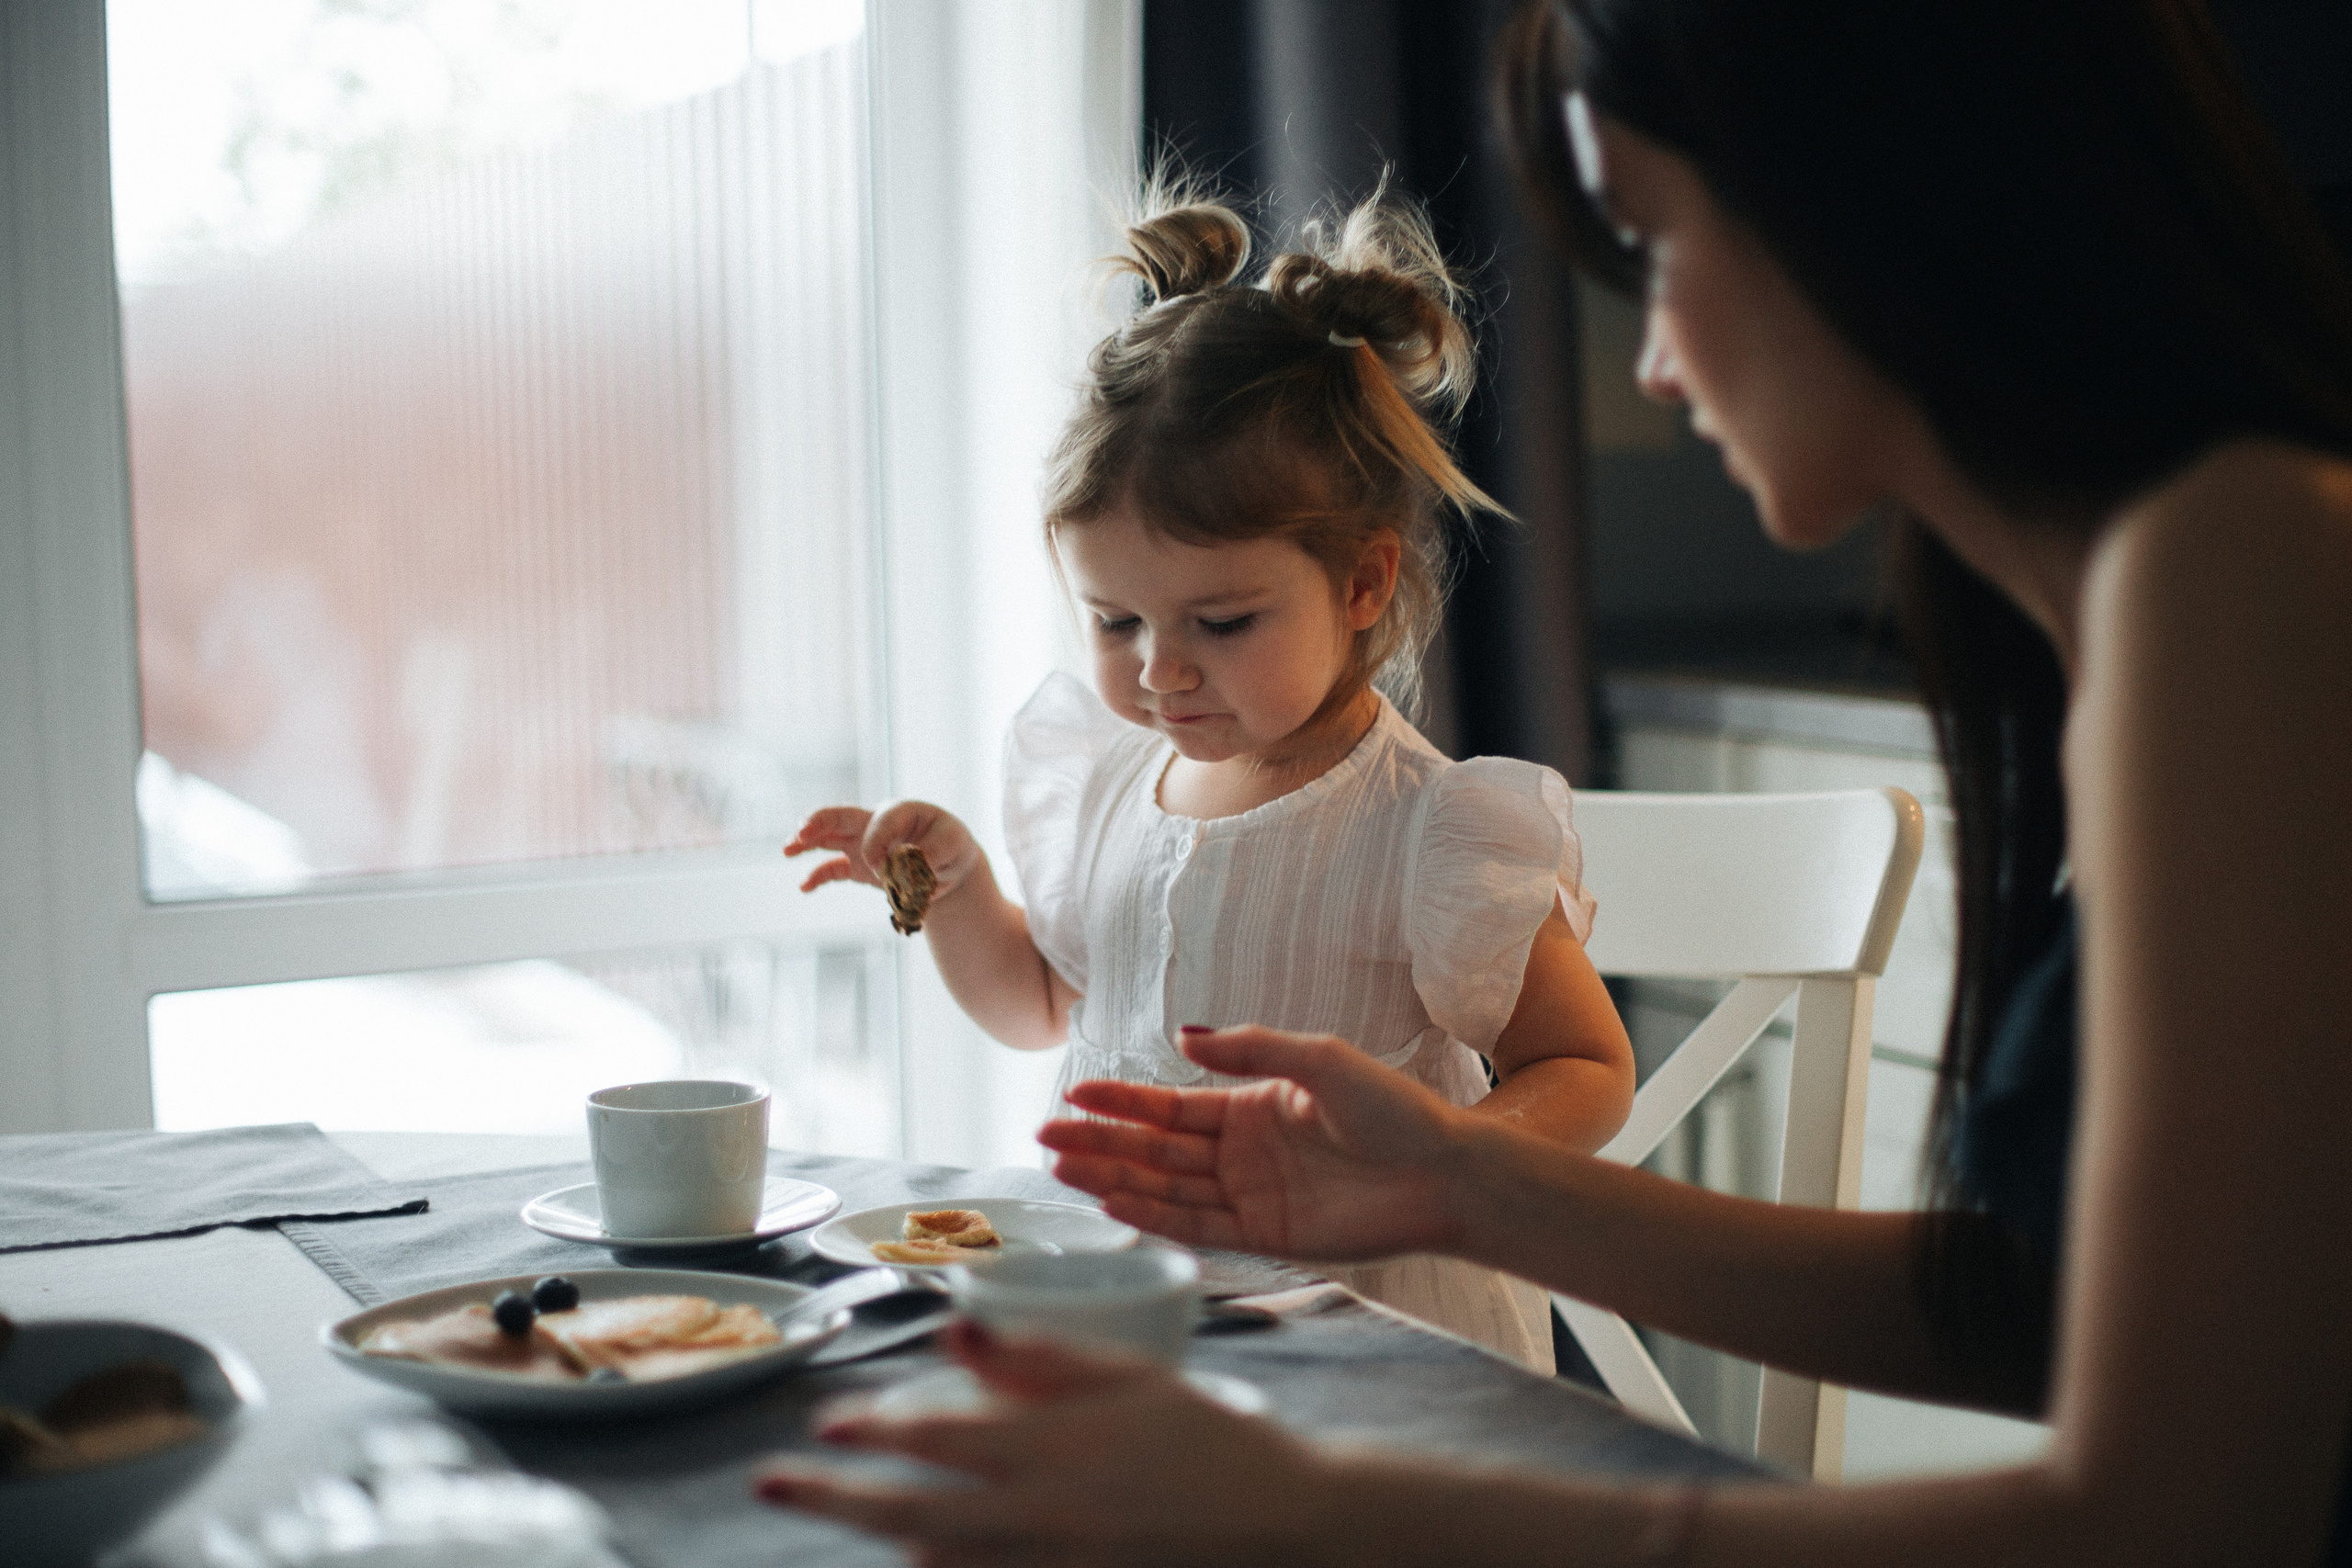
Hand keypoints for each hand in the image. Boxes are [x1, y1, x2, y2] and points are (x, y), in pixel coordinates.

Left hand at [756, 1321, 1339, 1566]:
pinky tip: (920, 1558)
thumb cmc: (1205, 1436)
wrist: (1280, 1526)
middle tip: (770, 1482)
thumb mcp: (1128, 1376)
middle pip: (912, 1515)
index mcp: (1060, 1448)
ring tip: (851, 1512)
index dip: (872, 1427)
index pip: (938, 1439)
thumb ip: (1036, 1356)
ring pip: (939, 1565)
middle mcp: (1045, 1517)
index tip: (828, 1419)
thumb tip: (950, 1328)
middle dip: (833, 1497)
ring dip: (885, 1538)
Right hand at [784, 800, 983, 903]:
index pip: (879, 822)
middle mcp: (875, 824)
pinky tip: (804, 887)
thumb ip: (931, 852)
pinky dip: (818, 876)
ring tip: (787, 849)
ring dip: (807, 842)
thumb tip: (905, 864)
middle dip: (819, 822)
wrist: (949, 863)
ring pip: (829, 838)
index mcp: (899, 811)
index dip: (878, 845)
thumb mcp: (952, 844)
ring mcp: (863, 844)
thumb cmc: (951, 845)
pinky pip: (834, 868)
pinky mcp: (859, 866)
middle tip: (801, 832)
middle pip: (841, 817)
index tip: (885, 868)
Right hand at [1038, 1025, 1469, 1261]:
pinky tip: (1114, 1201)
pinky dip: (1155, 1215)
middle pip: (1155, 1150)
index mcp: (1252, 1108)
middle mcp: (1242, 1153)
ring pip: (1166, 1187)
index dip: (1121, 1102)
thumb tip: (1181, 1035)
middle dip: (1099, 1143)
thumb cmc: (1394, 1110)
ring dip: (1113, 1178)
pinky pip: (1199, 1226)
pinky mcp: (1266, 1237)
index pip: (1170, 1106)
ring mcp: (1250, 1196)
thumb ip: (1250, 1049)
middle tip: (1044, 1138)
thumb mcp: (1320, 1060)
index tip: (1073, 1095)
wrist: (1445, 1173)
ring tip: (1061, 1170)